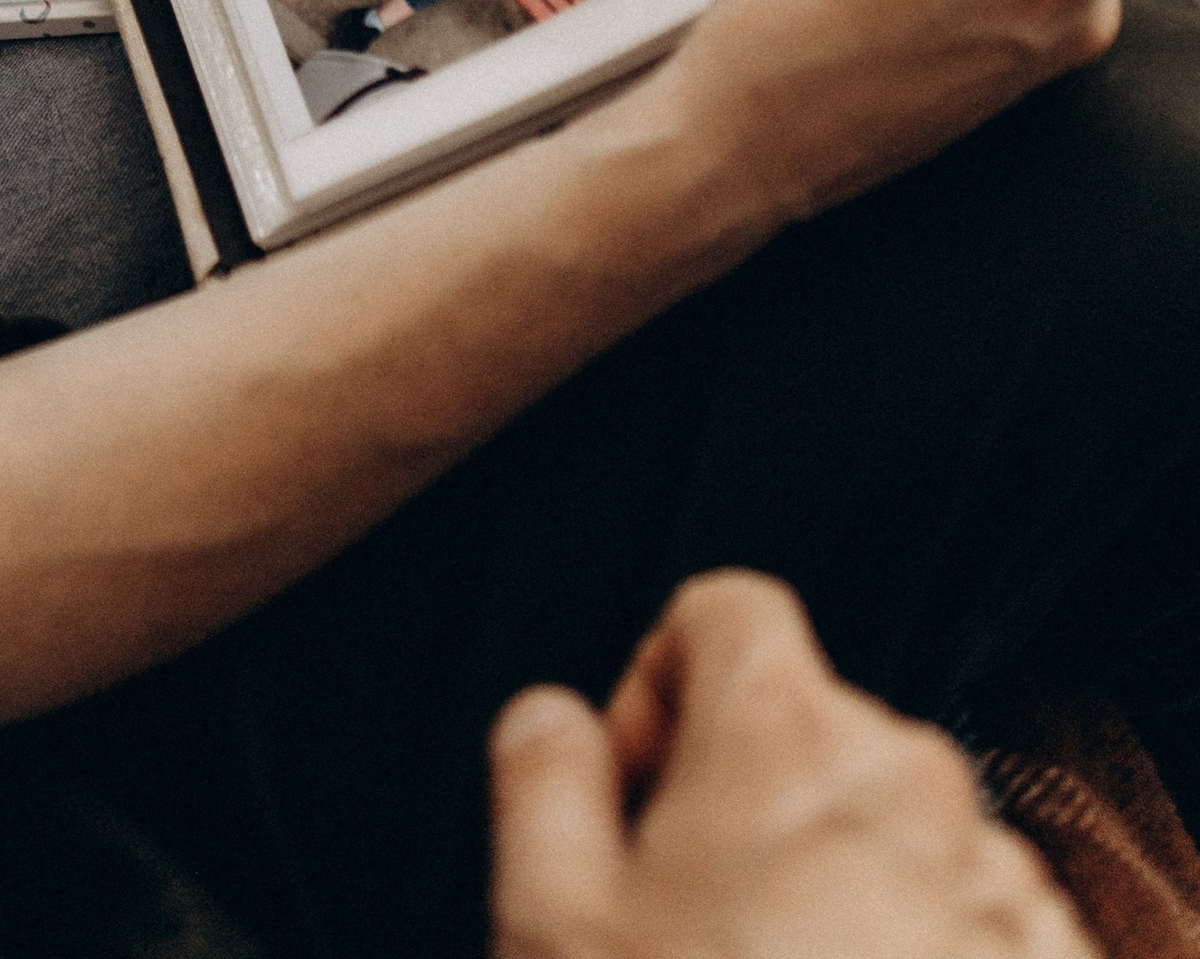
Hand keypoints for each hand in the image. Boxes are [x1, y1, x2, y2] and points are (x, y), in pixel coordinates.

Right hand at [490, 572, 1089, 957]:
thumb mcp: (550, 925)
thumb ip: (539, 782)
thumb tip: (547, 719)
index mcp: (785, 739)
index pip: (727, 612)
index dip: (657, 689)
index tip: (628, 794)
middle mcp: (912, 787)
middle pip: (812, 732)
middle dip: (744, 807)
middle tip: (683, 925)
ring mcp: (996, 892)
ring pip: (894, 836)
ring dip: (835, 888)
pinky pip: (971, 926)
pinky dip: (916, 957)